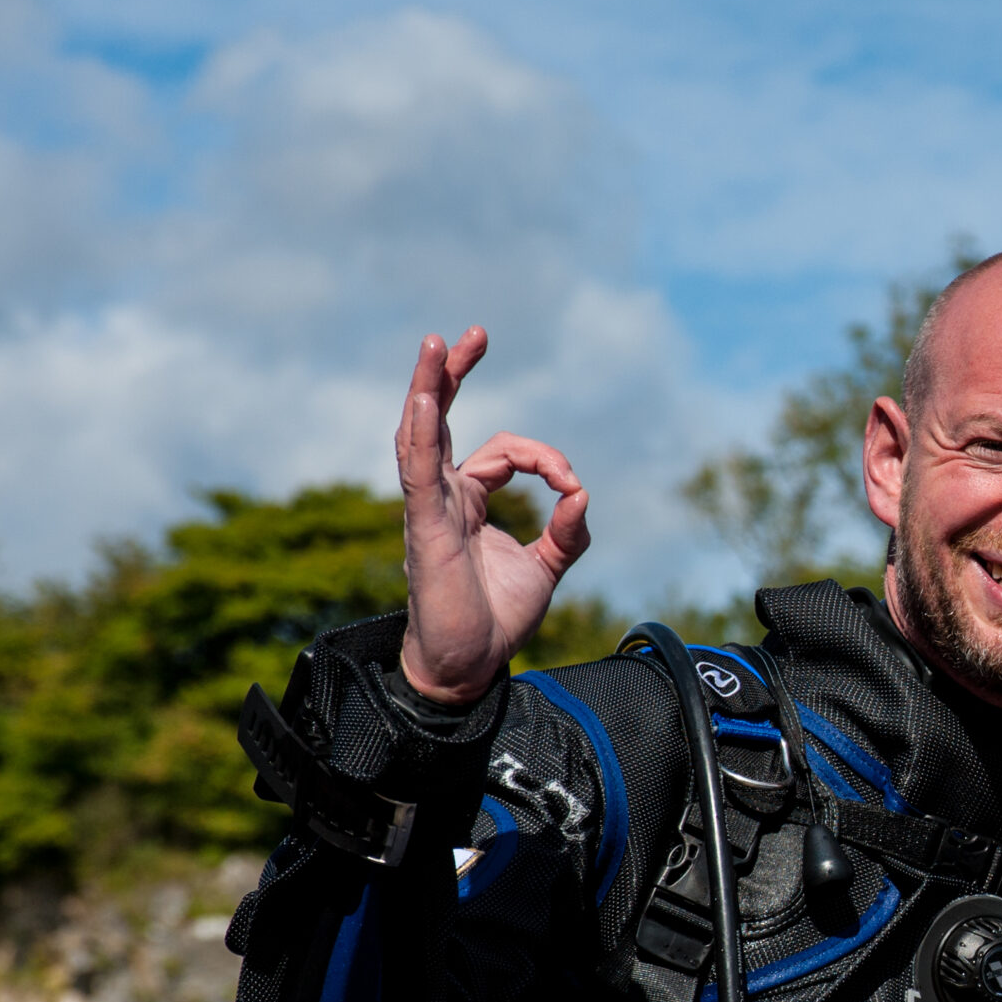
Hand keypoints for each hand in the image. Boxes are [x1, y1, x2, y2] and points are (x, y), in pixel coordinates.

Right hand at [393, 328, 590, 704]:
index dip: (543, 457)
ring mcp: (430, 508)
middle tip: (472, 335)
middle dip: (453, 375)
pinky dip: (421, 434)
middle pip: (441, 420)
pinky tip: (424, 400)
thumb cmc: (497, 619)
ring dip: (428, 388)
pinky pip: (419, 472)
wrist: (469, 666)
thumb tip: (582, 494)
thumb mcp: (548, 568)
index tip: (570, 483)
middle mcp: (444, 496)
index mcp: (469, 500)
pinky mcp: (426, 527)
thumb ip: (570, 532)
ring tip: (435, 344)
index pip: (504, 452)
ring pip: (420, 434)